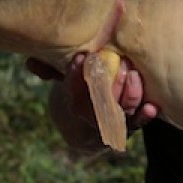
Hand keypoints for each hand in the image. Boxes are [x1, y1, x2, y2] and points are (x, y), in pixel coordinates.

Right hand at [26, 55, 158, 149]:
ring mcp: (113, 122)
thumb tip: (31, 64)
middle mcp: (93, 116)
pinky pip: (138, 123)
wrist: (92, 124)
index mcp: (75, 104)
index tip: (79, 57)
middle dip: (105, 84)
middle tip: (115, 61)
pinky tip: (152, 108)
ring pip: (120, 112)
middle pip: (98, 103)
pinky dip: (145, 116)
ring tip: (132, 75)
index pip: (71, 93)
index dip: (73, 77)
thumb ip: (51, 70)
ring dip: (128, 96)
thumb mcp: (65, 79)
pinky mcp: (131, 125)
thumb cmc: (80, 89)